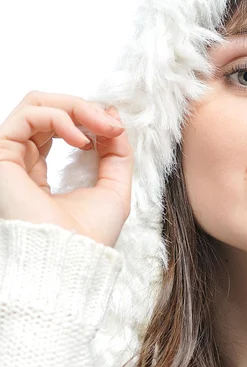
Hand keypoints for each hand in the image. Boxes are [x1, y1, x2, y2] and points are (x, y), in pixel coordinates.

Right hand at [0, 91, 133, 247]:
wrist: (71, 261)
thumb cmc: (89, 236)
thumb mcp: (114, 186)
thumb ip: (115, 152)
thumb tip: (111, 115)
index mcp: (40, 172)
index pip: (59, 126)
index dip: (89, 119)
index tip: (116, 128)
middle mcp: (22, 162)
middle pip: (47, 110)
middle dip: (85, 110)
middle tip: (111, 124)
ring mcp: (10, 157)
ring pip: (37, 105)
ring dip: (77, 109)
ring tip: (102, 127)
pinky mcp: (1, 155)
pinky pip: (28, 115)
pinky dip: (61, 118)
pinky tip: (81, 140)